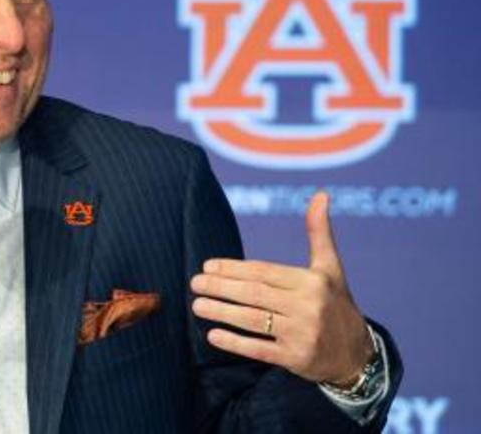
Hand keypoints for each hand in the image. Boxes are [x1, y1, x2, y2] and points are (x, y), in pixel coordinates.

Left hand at [189, 191, 372, 385]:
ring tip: (197, 305)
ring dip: (221, 312)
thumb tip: (321, 194)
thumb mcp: (330, 267)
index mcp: (313, 281)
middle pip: (254, 294)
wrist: (357, 354)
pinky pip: (260, 350)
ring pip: (253, 320)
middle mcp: (309, 306)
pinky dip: (235, 343)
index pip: (263, 272)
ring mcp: (303, 334)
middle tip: (194, 283)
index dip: (233, 268)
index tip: (207, 265)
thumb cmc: (335, 303)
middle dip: (221, 288)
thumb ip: (319, 232)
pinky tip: (212, 335)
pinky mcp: (297, 359)